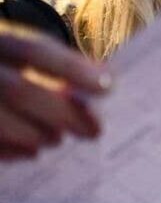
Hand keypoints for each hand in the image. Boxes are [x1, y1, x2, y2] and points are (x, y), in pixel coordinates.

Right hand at [0, 22, 110, 159]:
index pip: (34, 50)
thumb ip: (57, 66)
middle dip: (62, 113)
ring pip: (0, 120)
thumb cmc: (5, 67)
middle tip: (95, 130)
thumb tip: (105, 78)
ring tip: (57, 138)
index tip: (108, 86)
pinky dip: (11, 150)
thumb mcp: (21, 55)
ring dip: (36, 133)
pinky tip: (31, 152)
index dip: (72, 69)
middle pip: (18, 90)